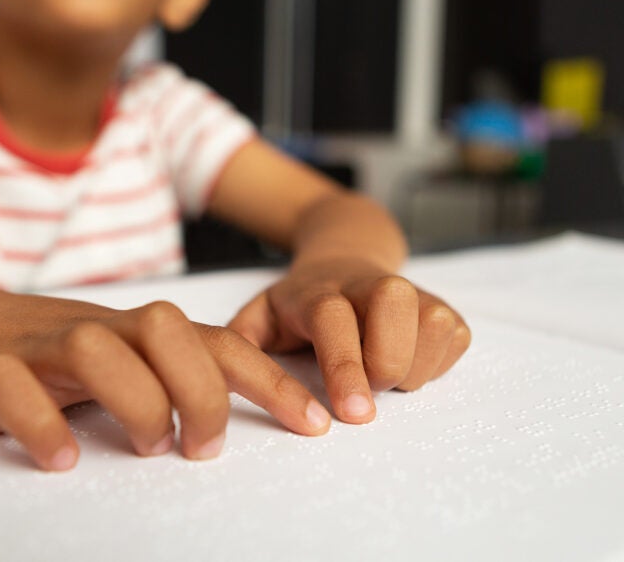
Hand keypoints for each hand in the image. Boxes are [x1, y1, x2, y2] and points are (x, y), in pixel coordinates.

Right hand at [0, 295, 330, 470]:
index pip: (211, 339)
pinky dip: (41, 421)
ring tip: (147, 448)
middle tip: (200, 448)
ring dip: (135, 400)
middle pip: (163, 329)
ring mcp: (34, 344)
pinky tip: (60, 459)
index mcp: (129, 332)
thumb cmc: (40, 353)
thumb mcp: (110, 361)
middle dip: (201, 389)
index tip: (315, 425)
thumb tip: (226, 424)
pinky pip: (11, 384)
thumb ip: (161, 380)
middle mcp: (92, 329)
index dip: (268, 378)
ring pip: (93, 347)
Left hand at [228, 258, 470, 423]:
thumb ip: (242, 342)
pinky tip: (406, 363)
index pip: (333, 319)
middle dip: (387, 362)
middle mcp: (368, 283)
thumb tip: (219, 373)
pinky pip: (456, 337)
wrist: (344, 259)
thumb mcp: (261, 315)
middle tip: (367, 390)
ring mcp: (412, 290)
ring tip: (384, 376)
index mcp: (318, 291)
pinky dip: (435, 363)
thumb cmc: (299, 304)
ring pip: (434, 323)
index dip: (344, 366)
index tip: (352, 415)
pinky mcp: (444, 304)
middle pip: (395, 305)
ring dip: (414, 366)